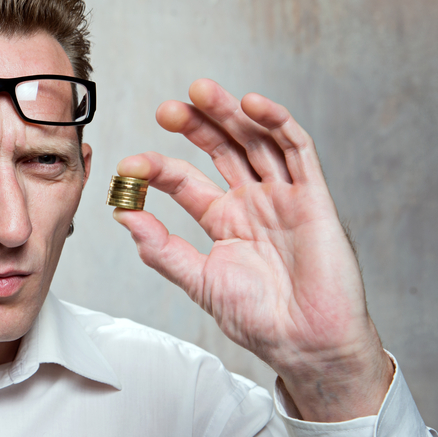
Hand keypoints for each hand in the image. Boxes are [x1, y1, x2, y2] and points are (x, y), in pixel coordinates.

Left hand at [114, 79, 392, 421]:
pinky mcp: (314, 198)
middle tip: (166, 108)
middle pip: (221, 148)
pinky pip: (298, 151)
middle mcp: (252, 201)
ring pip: (255, 140)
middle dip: (195, 124)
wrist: (306, 345)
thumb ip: (162, 249)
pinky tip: (252, 105)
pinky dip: (277, 124)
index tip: (129, 165)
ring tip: (200, 91)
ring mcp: (283, 196)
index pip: (185, 180)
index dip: (157, 168)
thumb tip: (123, 217)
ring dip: (230, 112)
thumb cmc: (259, 319)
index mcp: (224, 220)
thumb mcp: (199, 280)